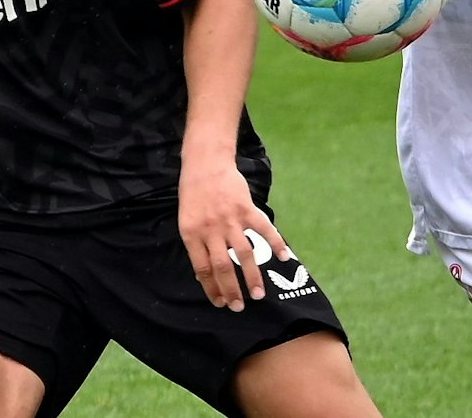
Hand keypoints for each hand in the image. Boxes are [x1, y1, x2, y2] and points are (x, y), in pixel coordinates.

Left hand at [179, 157, 288, 310]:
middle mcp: (211, 230)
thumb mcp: (187, 222)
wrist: (206, 165)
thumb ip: (198, 244)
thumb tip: (207, 273)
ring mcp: (231, 219)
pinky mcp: (247, 209)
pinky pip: (264, 229)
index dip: (212, 289)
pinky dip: (276, 243)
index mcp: (192, 235)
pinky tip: (284, 257)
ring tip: (259, 294)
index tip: (220, 303)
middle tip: (240, 306)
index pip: (203, 270)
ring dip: (252, 276)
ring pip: (243, 254)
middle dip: (232, 290)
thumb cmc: (193, 195)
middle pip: (223, 266)